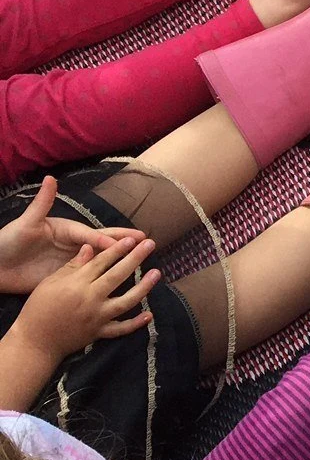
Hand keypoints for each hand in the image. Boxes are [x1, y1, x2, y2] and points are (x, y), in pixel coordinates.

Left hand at [0, 178, 146, 293]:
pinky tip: (118, 281)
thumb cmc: (8, 241)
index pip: (91, 234)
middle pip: (103, 243)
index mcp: (67, 230)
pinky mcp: (66, 278)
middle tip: (147, 240)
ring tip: (141, 259)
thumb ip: (42, 203)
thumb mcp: (26, 222)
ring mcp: (71, 262)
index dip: (105, 238)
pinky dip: (105, 278)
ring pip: (101, 260)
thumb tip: (51, 178)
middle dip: (125, 241)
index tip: (120, 243)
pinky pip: (89, 278)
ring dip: (120, 259)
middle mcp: (73, 245)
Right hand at [14, 238, 158, 360]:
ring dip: (144, 287)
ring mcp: (97, 317)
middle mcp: (90, 299)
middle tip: (150, 244)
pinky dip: (135, 323)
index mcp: (76, 284)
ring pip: (126, 301)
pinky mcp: (99, 333)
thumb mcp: (49, 283)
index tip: (131, 239)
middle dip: (135, 258)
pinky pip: (121, 328)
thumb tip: (90, 247)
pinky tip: (150, 314)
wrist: (34, 342)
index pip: (101, 262)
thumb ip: (72, 266)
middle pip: (118, 276)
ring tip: (157, 273)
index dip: (117, 249)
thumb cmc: (38, 308)